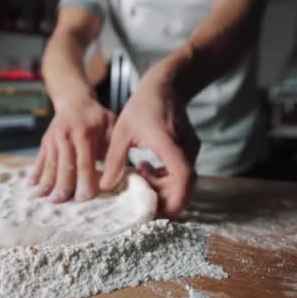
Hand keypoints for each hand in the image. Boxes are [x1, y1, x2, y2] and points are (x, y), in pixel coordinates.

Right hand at [29, 97, 115, 202]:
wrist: (74, 100)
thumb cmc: (96, 117)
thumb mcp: (110, 126)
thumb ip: (112, 148)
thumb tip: (116, 173)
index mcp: (84, 134)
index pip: (85, 163)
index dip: (84, 181)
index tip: (84, 197)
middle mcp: (66, 136)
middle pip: (64, 166)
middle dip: (63, 186)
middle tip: (61, 202)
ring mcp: (53, 139)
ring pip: (50, 165)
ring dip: (46, 183)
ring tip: (43, 199)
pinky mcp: (45, 142)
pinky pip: (40, 160)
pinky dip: (35, 173)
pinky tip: (31, 185)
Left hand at [99, 66, 199, 217]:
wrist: (166, 86)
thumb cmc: (143, 105)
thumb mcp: (121, 131)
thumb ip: (114, 160)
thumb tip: (105, 186)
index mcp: (169, 143)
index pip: (182, 177)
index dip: (175, 198)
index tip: (160, 211)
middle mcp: (186, 149)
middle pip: (184, 186)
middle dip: (163, 197)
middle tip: (139, 195)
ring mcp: (191, 150)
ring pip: (182, 182)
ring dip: (162, 186)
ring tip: (140, 174)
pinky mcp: (190, 151)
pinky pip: (181, 173)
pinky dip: (165, 177)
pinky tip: (146, 167)